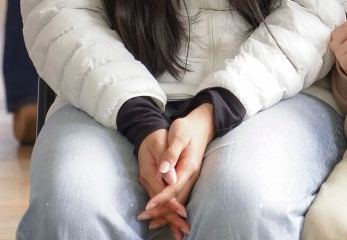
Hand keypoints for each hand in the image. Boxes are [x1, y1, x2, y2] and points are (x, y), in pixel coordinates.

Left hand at [138, 103, 215, 236]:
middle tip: (145, 219)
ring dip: (166, 212)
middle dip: (163, 212)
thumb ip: (171, 153)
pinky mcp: (187, 177)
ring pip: (178, 200)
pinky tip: (161, 212)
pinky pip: (178, 195)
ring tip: (151, 222)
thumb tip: (165, 171)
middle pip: (177, 199)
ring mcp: (190, 177)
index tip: (149, 206)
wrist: (201, 124)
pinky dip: (170, 206)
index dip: (162, 198)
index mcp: (188, 166)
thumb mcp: (178, 135)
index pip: (174, 187)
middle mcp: (191, 175)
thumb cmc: (187, 127)